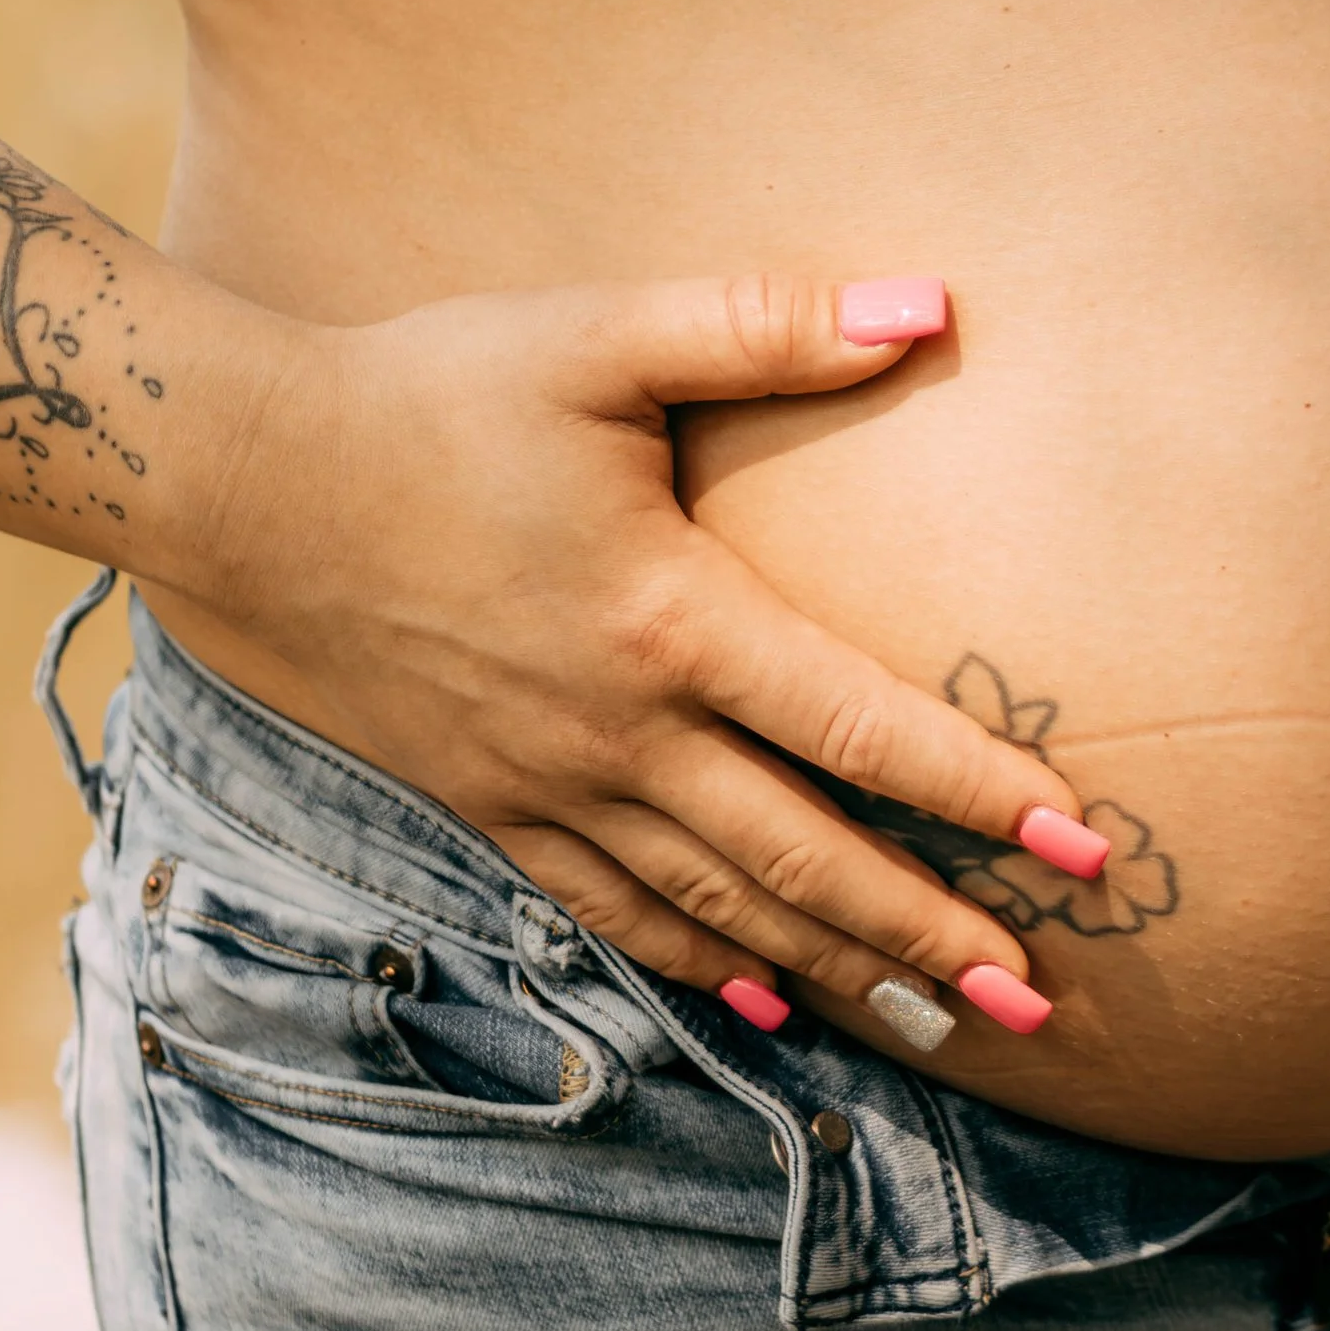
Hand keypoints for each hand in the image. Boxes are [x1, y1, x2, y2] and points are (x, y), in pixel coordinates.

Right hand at [189, 274, 1071, 1021]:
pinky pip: (618, 913)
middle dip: (932, 932)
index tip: (1086, 846)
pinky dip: (706, 966)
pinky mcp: (492, 806)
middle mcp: (620, 731)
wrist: (242, 481)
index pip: (861, 726)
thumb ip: (767, 325)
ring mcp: (549, 785)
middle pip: (807, 858)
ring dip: (843, 970)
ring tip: (946, 1028)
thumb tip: (931, 302)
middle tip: (1045, 1002)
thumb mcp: (599, 336)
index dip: (981, 791)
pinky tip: (772, 1005)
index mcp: (669, 619)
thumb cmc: (431, 392)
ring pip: (723, 909)